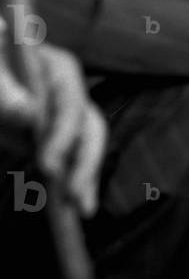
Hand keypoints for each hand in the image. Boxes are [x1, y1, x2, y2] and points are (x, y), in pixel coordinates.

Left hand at [28, 46, 106, 215]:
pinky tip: (69, 205)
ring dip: (86, 175)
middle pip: (89, 124)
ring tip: (82, 209)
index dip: (64, 133)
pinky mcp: (50, 137)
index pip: (70, 101)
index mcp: (57, 68)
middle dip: (86, 160)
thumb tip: (31, 113)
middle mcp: (67, 92)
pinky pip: (69, 159)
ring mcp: (60, 116)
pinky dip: (71, 179)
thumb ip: (4, 90)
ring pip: (86, 144)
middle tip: (75, 195)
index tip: (48, 165)